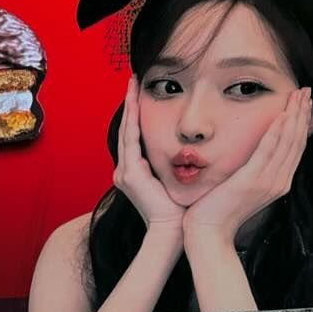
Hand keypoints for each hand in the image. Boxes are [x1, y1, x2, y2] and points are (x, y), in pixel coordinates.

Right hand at [112, 76, 184, 234]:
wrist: (171, 232)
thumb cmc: (177, 209)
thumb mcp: (172, 179)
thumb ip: (172, 162)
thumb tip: (188, 146)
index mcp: (133, 171)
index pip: (133, 134)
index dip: (134, 111)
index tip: (138, 90)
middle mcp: (124, 170)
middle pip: (126, 128)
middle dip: (130, 102)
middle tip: (132, 79)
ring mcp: (124, 172)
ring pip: (126, 130)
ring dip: (130, 106)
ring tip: (132, 85)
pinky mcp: (130, 175)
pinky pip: (131, 141)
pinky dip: (133, 121)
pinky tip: (135, 105)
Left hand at [182, 87, 311, 245]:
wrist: (210, 232)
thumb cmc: (222, 207)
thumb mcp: (247, 185)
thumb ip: (257, 168)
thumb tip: (260, 147)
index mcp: (279, 182)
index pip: (297, 146)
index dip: (303, 122)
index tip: (304, 101)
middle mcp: (279, 181)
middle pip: (297, 141)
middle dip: (302, 113)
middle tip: (306, 90)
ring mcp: (268, 181)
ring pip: (287, 142)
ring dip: (294, 116)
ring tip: (298, 96)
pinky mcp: (252, 180)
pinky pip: (268, 150)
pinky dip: (277, 131)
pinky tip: (282, 115)